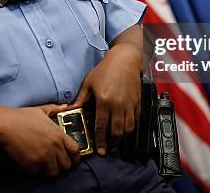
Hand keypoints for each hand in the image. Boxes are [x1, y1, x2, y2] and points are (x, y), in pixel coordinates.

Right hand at [0, 104, 79, 176]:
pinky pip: (39, 173)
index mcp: (58, 135)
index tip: (72, 156)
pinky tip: (32, 161)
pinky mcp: (32, 165)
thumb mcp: (41, 110)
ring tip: (44, 162)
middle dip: (62, 163)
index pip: (75, 150)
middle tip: (56, 161)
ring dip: (50, 168)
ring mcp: (43, 158)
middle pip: (67, 164)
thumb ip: (55, 109)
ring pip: (54, 172)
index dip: (75, 155)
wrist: (5, 125)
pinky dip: (37, 170)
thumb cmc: (22, 116)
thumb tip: (66, 106)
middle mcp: (54, 148)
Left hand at [70, 40, 141, 155]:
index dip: (100, 140)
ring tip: (115, 143)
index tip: (99, 150)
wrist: (126, 60)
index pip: (101, 126)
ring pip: (128, 129)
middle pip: (116, 132)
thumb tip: (71, 110)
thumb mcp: (89, 82)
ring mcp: (130, 105)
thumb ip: (81, 98)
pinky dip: (130, 129)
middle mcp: (118, 106)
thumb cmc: (106, 69)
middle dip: (112, 144)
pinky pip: (135, 121)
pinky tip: (124, 131)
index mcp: (104, 101)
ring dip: (122, 139)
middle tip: (107, 150)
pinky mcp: (137, 103)